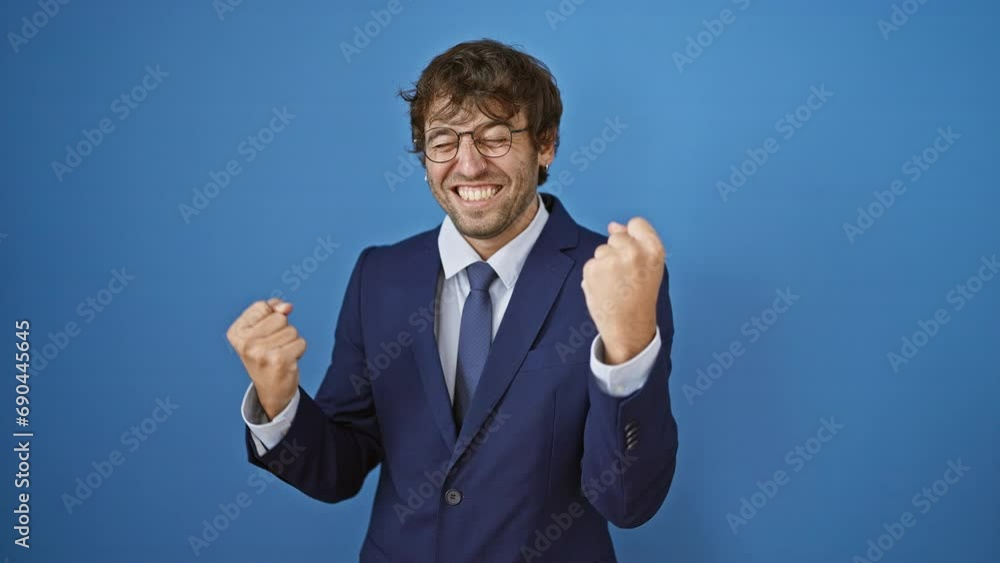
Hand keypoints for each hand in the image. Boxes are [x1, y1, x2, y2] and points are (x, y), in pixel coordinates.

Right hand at [226, 298, 306, 418]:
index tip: (264, 335)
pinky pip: (300, 342)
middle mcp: (245, 343)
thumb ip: (272, 309)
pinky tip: (287, 361)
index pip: (262, 306)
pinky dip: (298, 350)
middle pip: (279, 318)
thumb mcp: (261, 330)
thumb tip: (286, 306)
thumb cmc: (266, 356)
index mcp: (236, 332)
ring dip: (291, 342)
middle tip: (274, 347)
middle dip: (282, 330)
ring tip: (280, 354)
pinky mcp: (279, 360)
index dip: (270, 317)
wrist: (271, 390)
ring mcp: (261, 352)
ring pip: (292, 330)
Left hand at [581, 217, 665, 364]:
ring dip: (605, 264)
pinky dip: (594, 274)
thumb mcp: (650, 267)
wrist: (628, 326)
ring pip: (602, 250)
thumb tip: (613, 225)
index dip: (633, 237)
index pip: (637, 224)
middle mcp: (633, 252)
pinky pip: (591, 263)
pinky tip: (605, 288)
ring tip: (615, 284)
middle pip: (617, 236)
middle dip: (617, 251)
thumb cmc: (640, 298)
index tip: (634, 254)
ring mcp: (611, 260)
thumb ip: (636, 242)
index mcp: (653, 250)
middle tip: (625, 276)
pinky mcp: (593, 269)